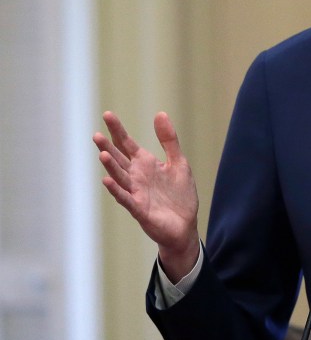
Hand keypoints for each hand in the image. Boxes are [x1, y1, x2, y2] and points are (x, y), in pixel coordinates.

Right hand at [93, 111, 199, 281]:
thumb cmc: (180, 195)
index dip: (118, 130)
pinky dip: (116, 190)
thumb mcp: (178, 162)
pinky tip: (107, 180)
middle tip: (96, 134)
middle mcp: (136, 177)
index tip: (107, 114)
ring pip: (120, 177)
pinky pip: (125, 198)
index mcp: (145, 164)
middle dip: (108, 147)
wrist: (185, 225)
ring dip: (111, 166)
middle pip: (118, 159)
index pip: (127, 144)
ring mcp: (136, 192)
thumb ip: (169, 140)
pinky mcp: (139, 209)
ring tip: (102, 153)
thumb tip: (160, 114)